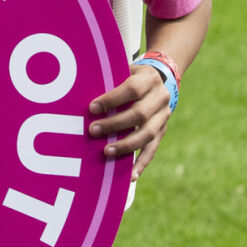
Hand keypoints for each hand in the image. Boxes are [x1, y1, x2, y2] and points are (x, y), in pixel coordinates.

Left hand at [87, 65, 175, 180]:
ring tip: (107, 152)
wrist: (160, 79)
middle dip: (115, 124)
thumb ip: (110, 82)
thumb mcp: (123, 71)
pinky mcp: (162, 131)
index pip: (131, 89)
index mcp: (149, 78)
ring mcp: (164, 116)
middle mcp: (160, 97)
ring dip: (126, 145)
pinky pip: (153, 149)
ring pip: (147, 134)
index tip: (92, 108)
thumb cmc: (131, 76)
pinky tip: (130, 176)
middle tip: (93, 131)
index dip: (112, 99)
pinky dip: (141, 164)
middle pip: (139, 114)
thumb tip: (83, 98)